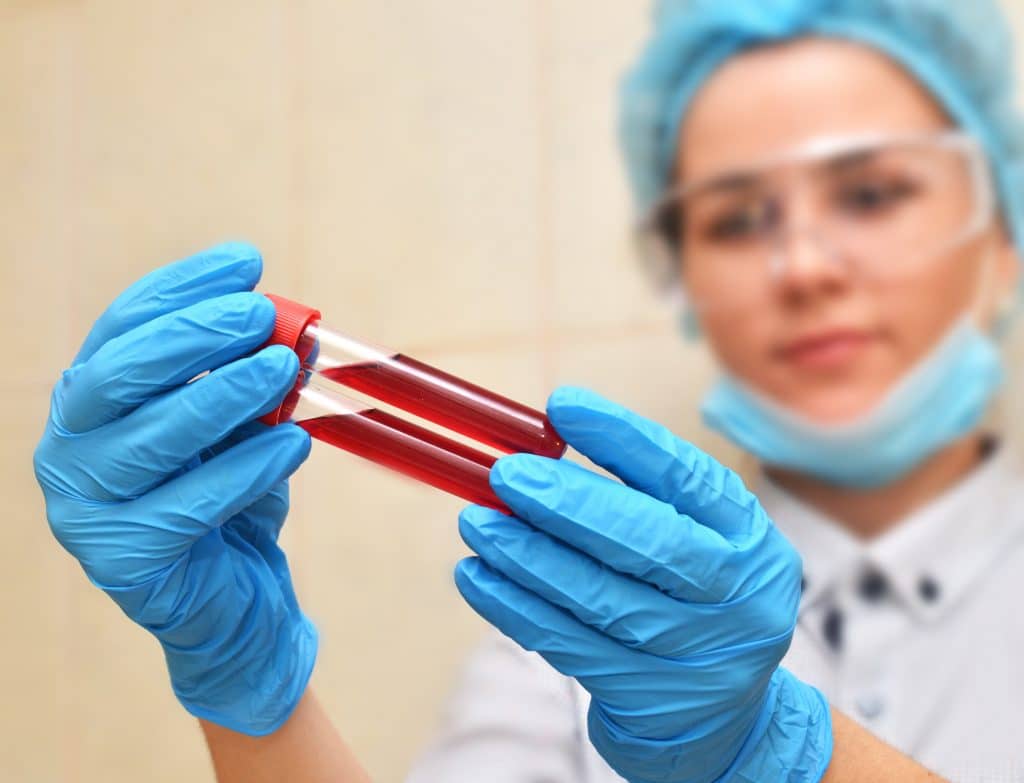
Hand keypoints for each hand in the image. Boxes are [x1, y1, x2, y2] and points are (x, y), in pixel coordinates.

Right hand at [34, 243, 317, 735]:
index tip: (247, 261)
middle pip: (121, 373)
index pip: (123, 325)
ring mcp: (86, 508)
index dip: (184, 287)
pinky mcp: (124, 561)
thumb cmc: (231, 498)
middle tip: (263, 314)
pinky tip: (294, 442)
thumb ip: (254, 375)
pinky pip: (190, 504)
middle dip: (196, 335)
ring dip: (226, 395)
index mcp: (92, 401)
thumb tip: (296, 327)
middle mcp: (70, 447)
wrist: (233, 599)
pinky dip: (248, 468)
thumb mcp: (243, 423)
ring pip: (151, 438)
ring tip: (285, 369)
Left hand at [455, 387, 831, 781]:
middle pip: (647, 542)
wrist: (723, 716)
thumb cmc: (694, 598)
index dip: (622, 438)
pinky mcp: (645, 696)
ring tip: (477, 522)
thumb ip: (641, 497)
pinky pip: (568, 646)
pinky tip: (477, 576)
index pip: (685, 477)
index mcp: (748, 536)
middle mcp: (735, 596)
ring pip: (598, 597)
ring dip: (527, 556)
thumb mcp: (700, 539)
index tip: (562, 406)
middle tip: (506, 475)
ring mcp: (693, 653)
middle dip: (568, 504)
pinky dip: (515, 607)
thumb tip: (540, 450)